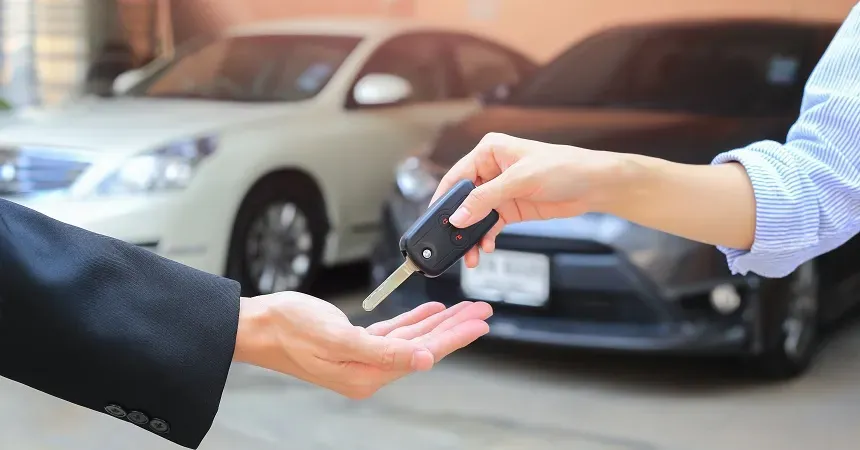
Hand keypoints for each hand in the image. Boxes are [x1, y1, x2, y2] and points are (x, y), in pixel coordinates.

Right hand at [233, 292, 491, 398]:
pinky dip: (414, 320)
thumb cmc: (290, 329)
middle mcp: (369, 370)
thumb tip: (425, 360)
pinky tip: (431, 311)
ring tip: (466, 310)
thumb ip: (385, 350)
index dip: (455, 337)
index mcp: (368, 374)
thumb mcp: (339, 338)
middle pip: (424, 346)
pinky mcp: (355, 343)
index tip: (480, 323)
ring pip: (413, 338)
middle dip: (456, 328)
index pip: (424, 354)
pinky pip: (394, 332)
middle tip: (483, 313)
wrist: (259, 324)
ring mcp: (362, 357)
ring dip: (440, 322)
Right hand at [431, 132, 627, 266]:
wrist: (595, 185)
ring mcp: (501, 191)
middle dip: (458, 222)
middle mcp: (491, 170)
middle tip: (451, 243)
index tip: (436, 221)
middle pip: (463, 199)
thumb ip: (487, 198)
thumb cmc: (564, 168)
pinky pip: (490, 225)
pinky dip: (486, 238)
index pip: (457, 176)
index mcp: (489, 152)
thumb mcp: (521, 181)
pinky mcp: (511, 208)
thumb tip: (459, 216)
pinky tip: (486, 247)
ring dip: (471, 235)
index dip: (445, 199)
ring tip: (470, 254)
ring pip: (475, 216)